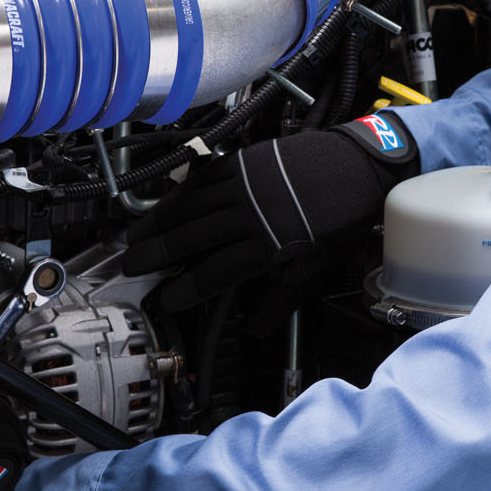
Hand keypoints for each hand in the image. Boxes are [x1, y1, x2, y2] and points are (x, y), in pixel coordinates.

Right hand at [121, 115, 418, 309]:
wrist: (361, 166)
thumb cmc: (344, 217)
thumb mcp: (318, 265)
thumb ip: (282, 297)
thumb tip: (256, 329)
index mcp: (266, 243)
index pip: (213, 273)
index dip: (185, 290)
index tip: (165, 299)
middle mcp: (249, 212)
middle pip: (190, 237)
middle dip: (156, 254)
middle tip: (129, 265)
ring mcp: (244, 183)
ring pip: (190, 205)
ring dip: (160, 221)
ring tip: (136, 235)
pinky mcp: (246, 161)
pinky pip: (204, 178)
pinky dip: (182, 192)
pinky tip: (168, 201)